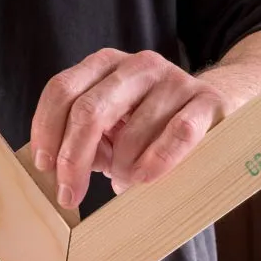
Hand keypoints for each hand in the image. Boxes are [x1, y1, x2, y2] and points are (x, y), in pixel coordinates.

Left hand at [30, 48, 233, 208]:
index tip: (44, 167)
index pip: (62, 90)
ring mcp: (175, 80)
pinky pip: (177, 135)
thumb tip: (58, 173)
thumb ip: (86, 138)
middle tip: (69, 195)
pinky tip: (144, 179)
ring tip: (124, 182)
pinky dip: (156, 163)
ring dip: (121, 169)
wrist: (216, 106)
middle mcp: (137, 66)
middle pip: (88, 110)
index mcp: (105, 65)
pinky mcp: (207, 101)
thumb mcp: (112, 122)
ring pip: (132, 133)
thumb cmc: (152, 123)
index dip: (47, 130)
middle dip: (73, 159)